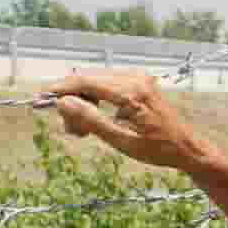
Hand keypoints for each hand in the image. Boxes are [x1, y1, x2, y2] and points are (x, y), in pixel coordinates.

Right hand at [49, 71, 216, 175]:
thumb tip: (64, 103)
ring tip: (82, 131)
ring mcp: (138, 78)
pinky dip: (95, 100)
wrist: (187, 148)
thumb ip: (92, 121)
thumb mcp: (122, 142)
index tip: (39, 98)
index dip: (61, 90)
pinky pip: (106, 85)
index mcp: (132, 93)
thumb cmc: (158, 150)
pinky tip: (95, 120)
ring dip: (83, 102)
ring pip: (95, 82)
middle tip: (71, 130)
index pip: (87, 82)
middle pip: (88, 80)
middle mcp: (135, 79)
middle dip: (72, 101)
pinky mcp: (139, 81)